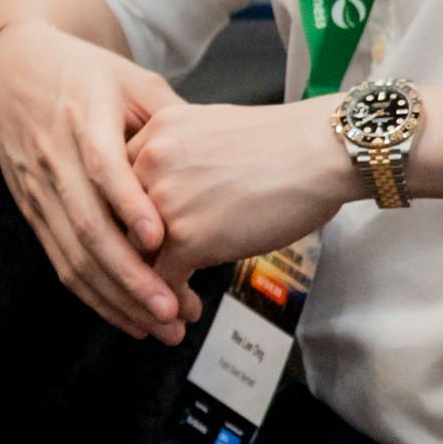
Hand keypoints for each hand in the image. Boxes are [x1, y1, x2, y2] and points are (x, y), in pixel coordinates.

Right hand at [0, 19, 191, 338]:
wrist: (13, 69)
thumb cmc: (81, 73)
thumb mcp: (131, 79)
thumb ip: (169, 115)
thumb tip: (215, 149)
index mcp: (84, 120)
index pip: (103, 168)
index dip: (129, 205)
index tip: (160, 238)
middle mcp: (55, 160)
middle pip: (87, 227)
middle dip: (129, 276)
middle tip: (169, 309)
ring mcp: (39, 190)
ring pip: (72, 255)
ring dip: (114, 297)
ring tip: (156, 326)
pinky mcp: (32, 211)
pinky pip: (60, 261)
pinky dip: (93, 294)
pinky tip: (125, 316)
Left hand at [122, 96, 361, 283]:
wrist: (322, 151)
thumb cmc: (284, 143)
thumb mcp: (213, 131)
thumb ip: (183, 158)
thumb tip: (180, 191)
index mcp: (155, 132)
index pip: (122, 182)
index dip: (131, 217)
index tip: (143, 239)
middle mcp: (148, 162)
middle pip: (120, 219)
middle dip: (135, 254)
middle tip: (146, 277)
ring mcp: (162, 201)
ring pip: (135, 253)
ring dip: (147, 285)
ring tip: (164, 307)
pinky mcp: (185, 238)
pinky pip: (160, 279)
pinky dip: (169, 302)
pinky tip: (186, 311)